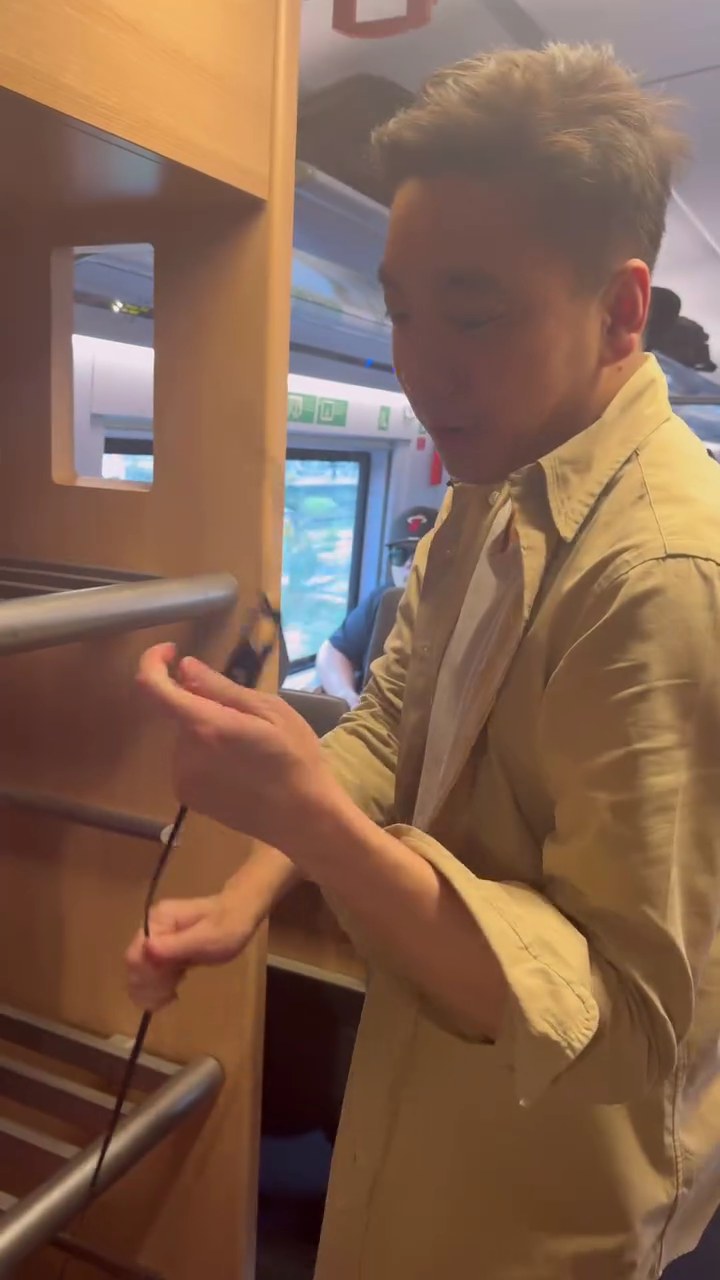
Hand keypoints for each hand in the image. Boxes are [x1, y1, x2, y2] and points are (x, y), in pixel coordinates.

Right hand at [125, 893, 255, 1011]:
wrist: (240, 914)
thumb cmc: (227, 927)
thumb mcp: (206, 939)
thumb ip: (176, 945)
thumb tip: (147, 950)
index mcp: (158, 921)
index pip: (135, 956)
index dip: (145, 978)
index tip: (165, 991)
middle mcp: (152, 927)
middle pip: (136, 964)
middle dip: (149, 986)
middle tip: (170, 997)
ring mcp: (157, 936)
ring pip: (142, 970)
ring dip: (153, 988)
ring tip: (171, 997)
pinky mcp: (164, 946)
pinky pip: (152, 969)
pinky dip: (158, 984)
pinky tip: (171, 992)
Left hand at [136, 645, 344, 857]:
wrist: (303, 818)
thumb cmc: (296, 758)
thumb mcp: (270, 711)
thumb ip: (221, 688)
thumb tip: (184, 667)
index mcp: (205, 727)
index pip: (153, 688)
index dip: (153, 663)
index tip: (172, 653)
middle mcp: (184, 754)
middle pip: (179, 712)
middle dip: (204, 705)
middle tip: (247, 719)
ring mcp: (183, 779)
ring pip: (185, 737)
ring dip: (207, 731)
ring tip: (249, 748)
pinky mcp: (188, 798)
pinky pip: (188, 761)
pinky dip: (207, 754)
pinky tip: (239, 768)